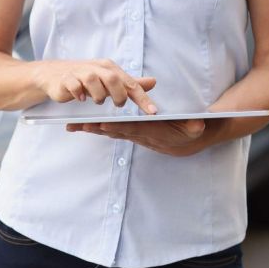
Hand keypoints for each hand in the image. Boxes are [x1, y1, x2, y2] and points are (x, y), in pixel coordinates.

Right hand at [32, 59, 157, 113]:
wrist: (55, 75)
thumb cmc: (85, 79)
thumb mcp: (109, 81)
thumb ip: (130, 84)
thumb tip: (153, 82)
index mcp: (109, 68)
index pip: (130, 83)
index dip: (142, 98)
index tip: (152, 112)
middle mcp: (96, 68)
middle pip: (112, 79)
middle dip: (118, 95)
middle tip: (118, 105)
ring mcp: (80, 72)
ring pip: (92, 80)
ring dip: (98, 95)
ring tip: (97, 102)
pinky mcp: (66, 79)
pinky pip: (74, 85)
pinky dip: (79, 93)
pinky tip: (81, 100)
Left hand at [69, 119, 211, 156]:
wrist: (185, 142)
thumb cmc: (190, 130)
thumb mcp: (195, 127)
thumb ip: (194, 126)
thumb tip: (197, 125)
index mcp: (153, 132)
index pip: (133, 129)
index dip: (118, 128)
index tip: (103, 125)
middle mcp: (139, 135)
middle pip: (114, 132)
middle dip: (96, 129)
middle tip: (78, 125)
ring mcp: (132, 135)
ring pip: (108, 132)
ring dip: (90, 129)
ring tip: (71, 125)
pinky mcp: (128, 133)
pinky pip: (109, 130)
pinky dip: (94, 127)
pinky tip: (78, 125)